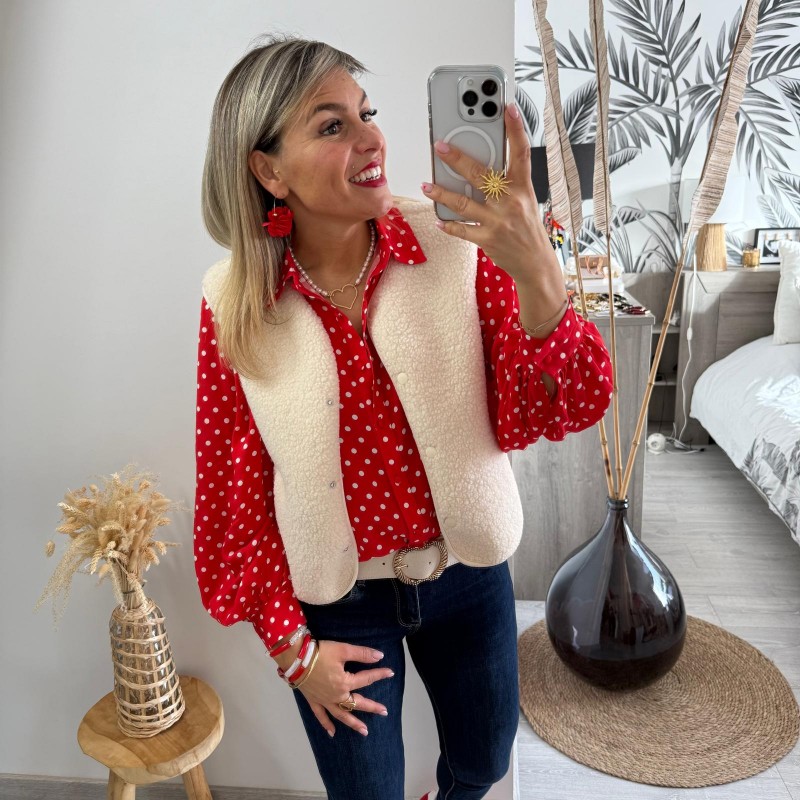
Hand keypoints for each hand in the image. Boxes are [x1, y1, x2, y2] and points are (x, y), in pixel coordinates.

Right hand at [297, 640, 393, 737]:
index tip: (391, 672)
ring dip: (353, 723)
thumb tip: (379, 656)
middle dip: (372, 707)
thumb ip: (362, 654)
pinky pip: (321, 716)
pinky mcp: (314, 701)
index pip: (366, 679)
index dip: (379, 674)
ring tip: (365, 731)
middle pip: (357, 703)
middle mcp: (337, 696)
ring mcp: (325, 701)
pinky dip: (326, 725)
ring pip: (342, 714)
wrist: (296, 659)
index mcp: (345, 683)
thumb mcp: (343, 649)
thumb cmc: (320, 653)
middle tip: (384, 712)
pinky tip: (332, 733)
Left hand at [421, 102, 559, 284]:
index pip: (521, 152)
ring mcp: (497, 221)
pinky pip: (462, 229)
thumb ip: (506, 183)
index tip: (507, 107)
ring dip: (442, 193)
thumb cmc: (527, 227)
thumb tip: (478, 168)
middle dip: (457, 159)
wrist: (535, 262)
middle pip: (480, 174)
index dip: (515, 128)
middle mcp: (510, 201)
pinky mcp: (487, 239)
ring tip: (426, 185)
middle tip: (440, 146)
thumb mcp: (525, 200)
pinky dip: (448, 224)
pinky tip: (439, 219)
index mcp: (523, 187)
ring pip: (463, 202)